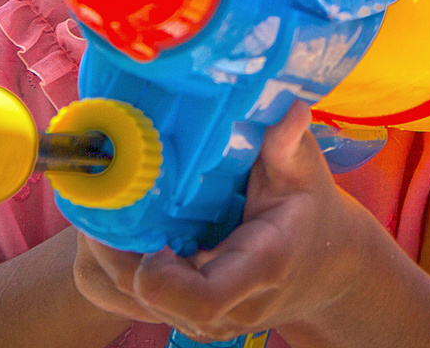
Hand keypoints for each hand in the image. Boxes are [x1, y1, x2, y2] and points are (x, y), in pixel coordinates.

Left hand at [72, 102, 371, 341]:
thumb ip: (289, 144)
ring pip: (136, 300)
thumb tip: (289, 109)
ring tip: (104, 205)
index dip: (161, 276)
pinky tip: (120, 224)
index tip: (148, 234)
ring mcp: (210, 319)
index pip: (203, 298)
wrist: (327, 264)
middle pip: (151, 297)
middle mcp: (231, 307)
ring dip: (112, 256)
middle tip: (102, 197)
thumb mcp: (305, 172)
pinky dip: (123, 263)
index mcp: (260, 268)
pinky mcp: (191, 316)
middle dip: (116, 252)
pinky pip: (140, 298)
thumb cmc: (312, 212)